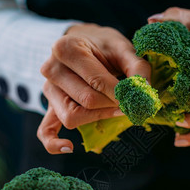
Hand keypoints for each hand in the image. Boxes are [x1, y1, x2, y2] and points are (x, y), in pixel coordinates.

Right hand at [39, 23, 150, 153]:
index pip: (96, 82)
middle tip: (128, 102)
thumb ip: (137, 67)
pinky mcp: (50, 105)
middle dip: (111, 105)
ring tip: (115, 109)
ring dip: (98, 117)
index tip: (135, 98)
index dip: (119, 94)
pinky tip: (69, 147)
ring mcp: (48, 89)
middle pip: (86, 101)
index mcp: (66, 49)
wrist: (83, 42)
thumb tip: (144, 91)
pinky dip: (54, 142)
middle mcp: (51, 69)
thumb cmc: (104, 45)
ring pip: (72, 117)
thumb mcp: (123, 47)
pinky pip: (46, 129)